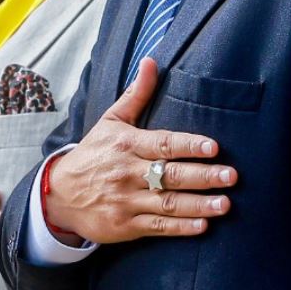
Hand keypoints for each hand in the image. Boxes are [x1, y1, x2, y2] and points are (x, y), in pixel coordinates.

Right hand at [43, 59, 236, 244]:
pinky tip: (202, 226)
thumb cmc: (93, 154)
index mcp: (126, 144)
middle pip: (170, 175)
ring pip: (167, 203)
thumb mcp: (110, 121)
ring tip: (225, 204)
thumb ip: (136, 94)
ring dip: (199, 205)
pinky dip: (180, 228)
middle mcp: (127, 173)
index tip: (214, 147)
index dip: (189, 145)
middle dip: (203, 176)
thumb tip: (152, 61)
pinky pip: (157, 226)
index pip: (162, 144)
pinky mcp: (124, 226)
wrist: (59, 195)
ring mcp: (125, 201)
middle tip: (232, 176)